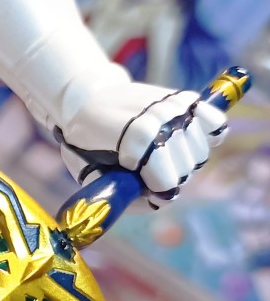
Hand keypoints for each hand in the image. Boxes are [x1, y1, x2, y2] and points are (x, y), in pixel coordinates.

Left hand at [57, 82, 227, 206]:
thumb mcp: (89, 174)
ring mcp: (176, 107)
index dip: (153, 193)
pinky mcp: (186, 98)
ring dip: (182, 161)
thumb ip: (119, 194)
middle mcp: (162, 119)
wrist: (88, 98)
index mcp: (137, 138)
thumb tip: (152, 202)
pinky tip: (183, 141)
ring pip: (200, 154)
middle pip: (185, 171)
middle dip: (165, 179)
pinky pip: (215, 126)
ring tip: (158, 155)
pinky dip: (205, 137)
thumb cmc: (84, 142)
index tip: (139, 187)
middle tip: (145, 172)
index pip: (167, 184)